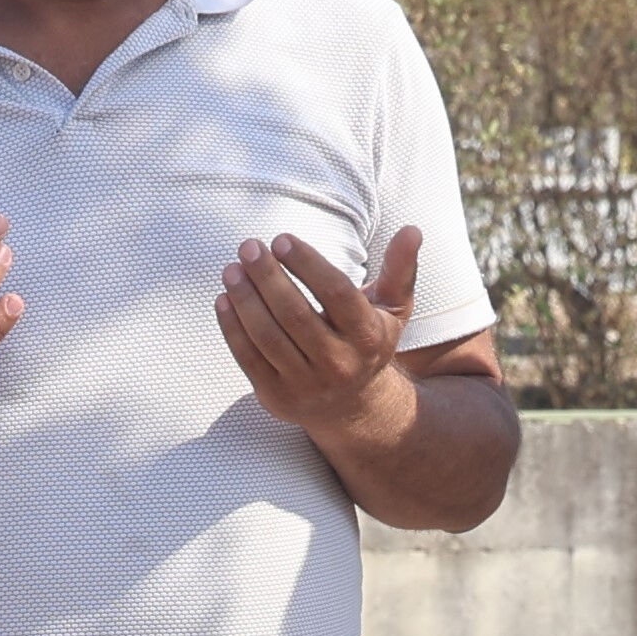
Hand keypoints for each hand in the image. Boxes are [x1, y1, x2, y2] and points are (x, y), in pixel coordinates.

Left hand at [216, 226, 428, 439]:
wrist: (353, 406)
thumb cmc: (368, 341)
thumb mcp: (391, 308)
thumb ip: (400, 269)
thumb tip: (412, 229)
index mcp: (368, 336)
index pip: (336, 294)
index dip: (307, 264)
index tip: (281, 239)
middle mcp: (339, 364)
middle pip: (296, 315)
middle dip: (268, 277)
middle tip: (248, 246)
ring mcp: (307, 384)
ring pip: (268, 338)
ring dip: (245, 300)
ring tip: (232, 269)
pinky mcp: (278, 397)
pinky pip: (249, 359)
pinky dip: (232, 328)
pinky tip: (224, 299)